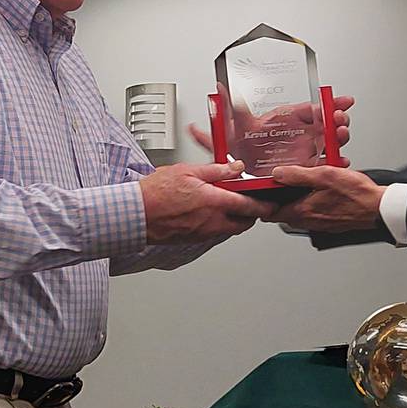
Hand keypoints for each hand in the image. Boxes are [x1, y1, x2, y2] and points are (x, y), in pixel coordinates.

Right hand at [140, 162, 269, 242]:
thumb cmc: (155, 193)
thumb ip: (216, 170)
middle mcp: (212, 222)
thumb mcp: (188, 171)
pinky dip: (219, 224)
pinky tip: (210, 213)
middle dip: (252, 215)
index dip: (264, 206)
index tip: (271, 204)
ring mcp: (203, 233)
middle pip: (243, 224)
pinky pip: (214, 233)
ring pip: (229, 229)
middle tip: (253, 205)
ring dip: (235, 220)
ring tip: (230, 206)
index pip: (249, 207)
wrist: (134, 214)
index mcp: (214, 202)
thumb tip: (235, 168)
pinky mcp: (193, 239)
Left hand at [186, 94, 354, 166]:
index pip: (313, 108)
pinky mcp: (306, 167)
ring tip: (342, 134)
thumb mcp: (236, 125)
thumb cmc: (241, 146)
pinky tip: (341, 161)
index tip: (343, 101)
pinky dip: (335, 162)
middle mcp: (299, 133)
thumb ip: (232, 109)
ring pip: (328, 141)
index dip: (329, 103)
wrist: (240, 170)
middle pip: (325, 123)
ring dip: (339, 137)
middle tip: (341, 118)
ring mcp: (304, 149)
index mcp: (288, 118)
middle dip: (337, 118)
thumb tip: (220, 89)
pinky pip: (324, 163)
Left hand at [269, 165, 385, 232]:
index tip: (264, 192)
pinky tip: (323, 190)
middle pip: (285, 212)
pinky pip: (316, 212)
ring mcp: (321, 224)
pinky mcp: (331, 222)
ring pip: (301, 211)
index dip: (264, 202)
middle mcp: (309, 221)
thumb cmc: (356, 195)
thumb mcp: (323, 176)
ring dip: (300, 199)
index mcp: (302, 212)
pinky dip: (315, 201)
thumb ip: (297, 175)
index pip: (271, 214)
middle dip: (282, 199)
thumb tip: (277, 174)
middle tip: (283, 184)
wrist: (379, 208)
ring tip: (306, 183)